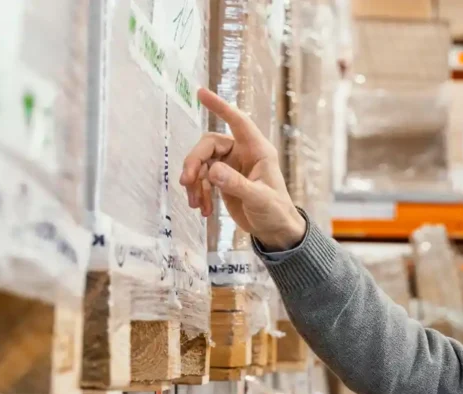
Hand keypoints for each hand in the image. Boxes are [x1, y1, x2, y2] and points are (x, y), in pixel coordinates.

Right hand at [180, 87, 305, 249]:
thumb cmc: (276, 212)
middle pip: (209, 145)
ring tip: (195, 203)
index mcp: (257, 150)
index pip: (237, 122)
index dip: (220, 106)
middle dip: (194, 161)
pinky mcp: (223, 180)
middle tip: (187, 181)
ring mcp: (231, 167)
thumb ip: (236, 184)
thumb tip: (212, 171)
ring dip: (194, 181)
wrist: (276, 231)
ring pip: (202, 163)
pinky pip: (203, 179)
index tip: (201, 93)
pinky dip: (199, 192)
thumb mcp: (259, 199)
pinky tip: (202, 210)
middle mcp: (242, 154)